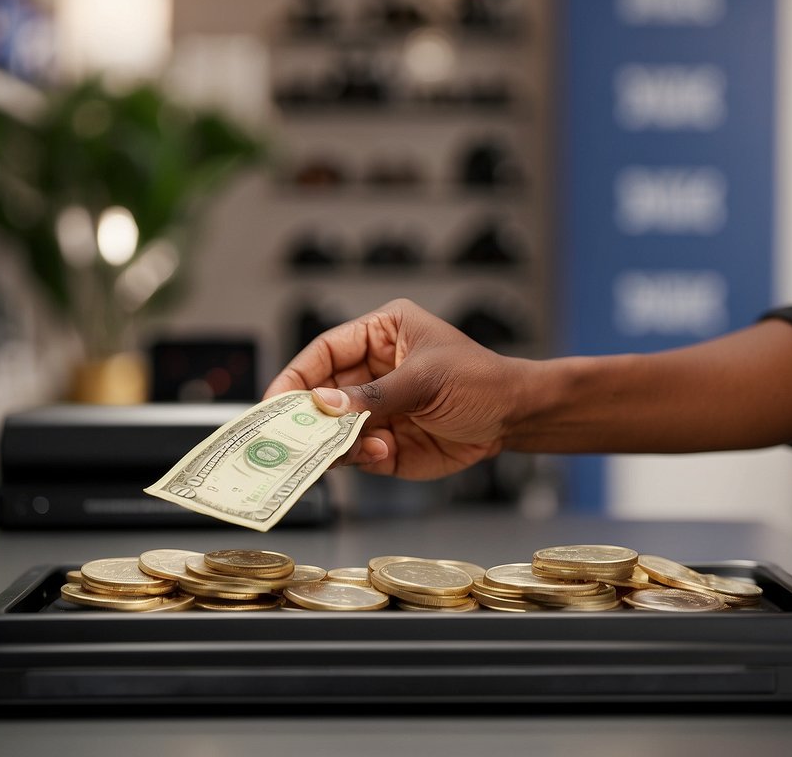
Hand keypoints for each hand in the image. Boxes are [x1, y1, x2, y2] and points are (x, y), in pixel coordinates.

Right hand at [265, 299, 520, 479]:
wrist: (515, 418)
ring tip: (342, 449)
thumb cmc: (481, 380)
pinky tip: (381, 451)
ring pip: (334, 430)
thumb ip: (375, 395)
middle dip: (308, 418)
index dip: (297, 376)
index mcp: (381, 334)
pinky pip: (357, 454)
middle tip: (291, 438)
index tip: (275, 402)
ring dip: (334, 442)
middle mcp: (371, 371)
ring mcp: (377, 410)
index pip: (325, 351)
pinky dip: (361, 457)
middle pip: (321, 395)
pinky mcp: (387, 444)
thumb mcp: (428, 380)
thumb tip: (324, 405)